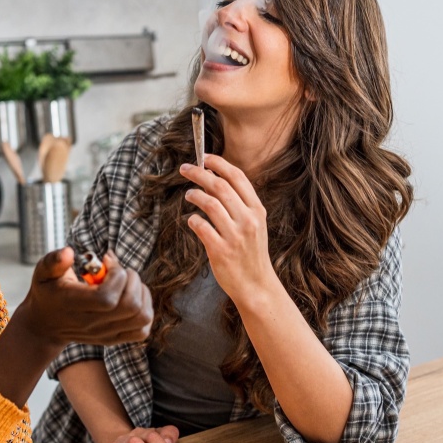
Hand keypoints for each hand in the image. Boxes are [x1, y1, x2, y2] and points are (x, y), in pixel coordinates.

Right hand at [19, 247, 152, 346]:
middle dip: (132, 280)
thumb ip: (54, 261)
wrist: (45, 326)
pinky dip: (145, 310)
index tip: (107, 261)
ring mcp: (105, 334)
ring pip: (142, 317)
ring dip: (141, 293)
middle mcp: (92, 324)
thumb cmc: (48, 292)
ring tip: (127, 283)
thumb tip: (69, 252)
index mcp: (74, 306)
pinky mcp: (114, 339)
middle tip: (120, 271)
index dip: (116, 275)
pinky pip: (142, 330)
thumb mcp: (43, 273)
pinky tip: (132, 297)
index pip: (108, 297)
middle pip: (131, 306)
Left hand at [179, 155, 274, 299]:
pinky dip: (193, 220)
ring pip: (209, 203)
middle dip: (199, 173)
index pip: (237, 177)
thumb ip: (240, 204)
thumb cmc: (251, 253)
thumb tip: (215, 180)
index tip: (204, 157)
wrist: (256, 285)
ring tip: (188, 195)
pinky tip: (192, 220)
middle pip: (220, 186)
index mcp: (257, 210)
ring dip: (194, 195)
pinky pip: (201, 226)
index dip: (219, 163)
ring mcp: (235, 236)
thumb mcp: (255, 225)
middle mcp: (248, 220)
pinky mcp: (220, 250)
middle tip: (185, 169)